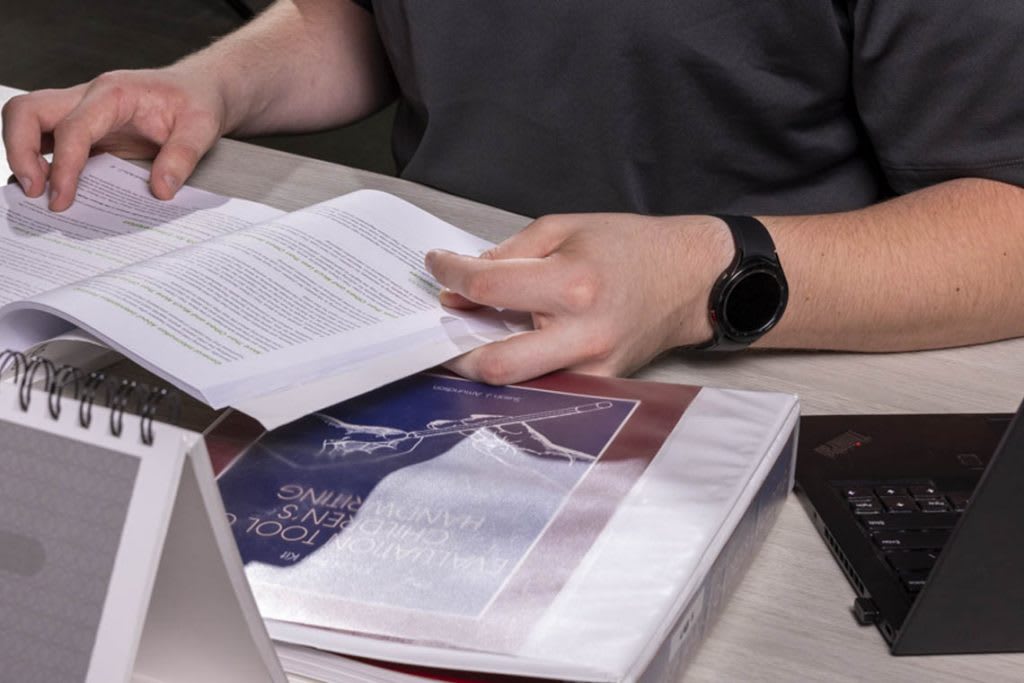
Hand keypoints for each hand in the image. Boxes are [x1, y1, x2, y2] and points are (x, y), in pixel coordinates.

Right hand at [2, 67, 227, 210]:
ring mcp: (81, 114)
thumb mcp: (203, 127)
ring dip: (24, 158)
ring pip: (27, 123)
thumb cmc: (196, 101)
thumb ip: (183, 157)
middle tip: (34, 193)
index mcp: (113, 94)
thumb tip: (161, 190)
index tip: (62, 199)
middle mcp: (87, 99)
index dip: (63, 166)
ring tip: (39, 196)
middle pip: (26, 111)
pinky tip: (55, 192)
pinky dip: (42, 166)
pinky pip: (48, 143)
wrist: (197, 91)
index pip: (72, 127)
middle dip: (19, 151)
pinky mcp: (84, 132)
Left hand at [425, 213, 733, 384]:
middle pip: (494, 364)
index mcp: (573, 285)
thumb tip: (464, 280)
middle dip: (455, 348)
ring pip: (517, 383)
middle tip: (444, 324)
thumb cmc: (632, 248)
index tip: (438, 267)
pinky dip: (520, 369)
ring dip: (484, 362)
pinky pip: (545, 385)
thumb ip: (510, 252)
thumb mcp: (567, 228)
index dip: (450, 274)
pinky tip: (510, 347)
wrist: (691, 279)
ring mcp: (594, 367)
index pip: (488, 287)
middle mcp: (583, 334)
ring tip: (474, 335)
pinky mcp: (601, 384)